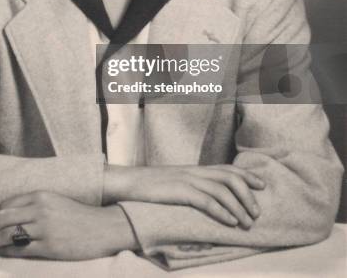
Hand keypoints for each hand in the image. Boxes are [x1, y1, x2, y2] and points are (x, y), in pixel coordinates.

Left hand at [0, 192, 137, 259]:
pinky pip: (19, 249)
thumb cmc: (80, 215)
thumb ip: (36, 204)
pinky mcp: (48, 246)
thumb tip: (12, 214)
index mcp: (41, 195)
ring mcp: (43, 228)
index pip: (7, 204)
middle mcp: (40, 209)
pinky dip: (5, 251)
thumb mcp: (56, 201)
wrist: (102, 227)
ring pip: (7, 235)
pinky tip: (0, 253)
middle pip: (2, 218)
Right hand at [104, 164, 264, 227]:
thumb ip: (194, 186)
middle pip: (229, 177)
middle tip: (257, 212)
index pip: (228, 169)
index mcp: (196, 169)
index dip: (247, 176)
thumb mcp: (177, 182)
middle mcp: (195, 171)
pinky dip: (221, 211)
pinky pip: (205, 200)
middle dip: (247, 194)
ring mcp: (187, 180)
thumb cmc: (153, 187)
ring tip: (248, 222)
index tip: (262, 185)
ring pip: (221, 189)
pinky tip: (230, 222)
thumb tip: (211, 199)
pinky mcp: (179, 191)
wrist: (130, 182)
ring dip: (238, 206)